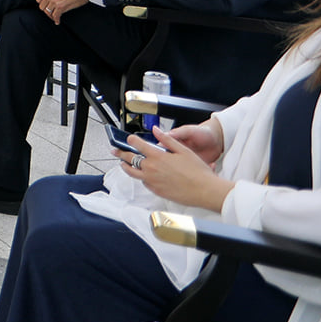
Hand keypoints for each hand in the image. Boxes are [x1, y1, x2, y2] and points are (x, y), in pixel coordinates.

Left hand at [34, 0, 89, 23]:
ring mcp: (55, 1)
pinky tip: (58, 21)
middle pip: (42, 6)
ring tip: (54, 16)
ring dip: (51, 15)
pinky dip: (56, 20)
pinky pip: (55, 16)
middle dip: (46, 9)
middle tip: (50, 12)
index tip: (46, 5)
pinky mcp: (61, 7)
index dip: (42, 2)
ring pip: (48, 12)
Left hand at [117, 128, 235, 211]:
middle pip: (130, 159)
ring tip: (123, 163)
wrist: (205, 191)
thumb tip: (156, 130)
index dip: (131, 140)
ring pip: (132, 172)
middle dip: (121, 153)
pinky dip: (141, 177)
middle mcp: (151, 169)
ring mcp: (152, 181)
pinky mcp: (156, 191)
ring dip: (126, 166)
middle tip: (115, 150)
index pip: (137, 145)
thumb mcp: (183, 150)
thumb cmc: (198, 171)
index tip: (129, 138)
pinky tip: (143, 175)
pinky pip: (143, 182)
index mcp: (158, 157)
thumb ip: (167, 139)